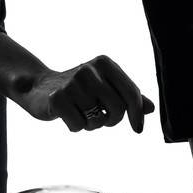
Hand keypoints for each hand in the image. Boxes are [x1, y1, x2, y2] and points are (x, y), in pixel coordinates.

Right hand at [15, 55, 153, 133]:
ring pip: (97, 121)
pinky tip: (67, 114)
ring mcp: (72, 82)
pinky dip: (75, 126)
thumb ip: (129, 96)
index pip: (131, 93)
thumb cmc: (80, 90)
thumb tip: (151, 109)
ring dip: (91, 124)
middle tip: (99, 115)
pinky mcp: (57, 98)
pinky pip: (79, 125)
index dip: (137, 114)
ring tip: (80, 111)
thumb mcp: (106, 87)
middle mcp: (89, 69)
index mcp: (105, 63)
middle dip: (110, 120)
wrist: (41, 88)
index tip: (138, 129)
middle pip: (117, 109)